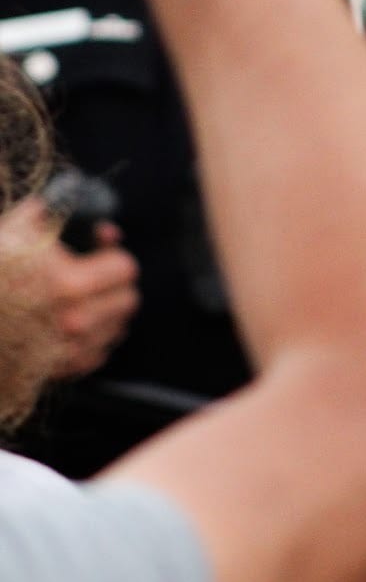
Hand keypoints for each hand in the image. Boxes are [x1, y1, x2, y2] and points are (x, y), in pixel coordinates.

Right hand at [0, 197, 139, 379]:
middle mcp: (72, 323)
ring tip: (82, 298)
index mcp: (69, 284)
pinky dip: (93, 339)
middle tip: (96, 274)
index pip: (126, 270)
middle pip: (128, 302)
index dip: (114, 254)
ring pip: (116, 330)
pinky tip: (73, 324)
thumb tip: (100, 221)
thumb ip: (65, 209)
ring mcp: (63, 352)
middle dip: (115, 283)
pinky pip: (96, 355)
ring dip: (107, 311)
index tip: (101, 252)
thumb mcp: (22, 224)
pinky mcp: (54, 371)